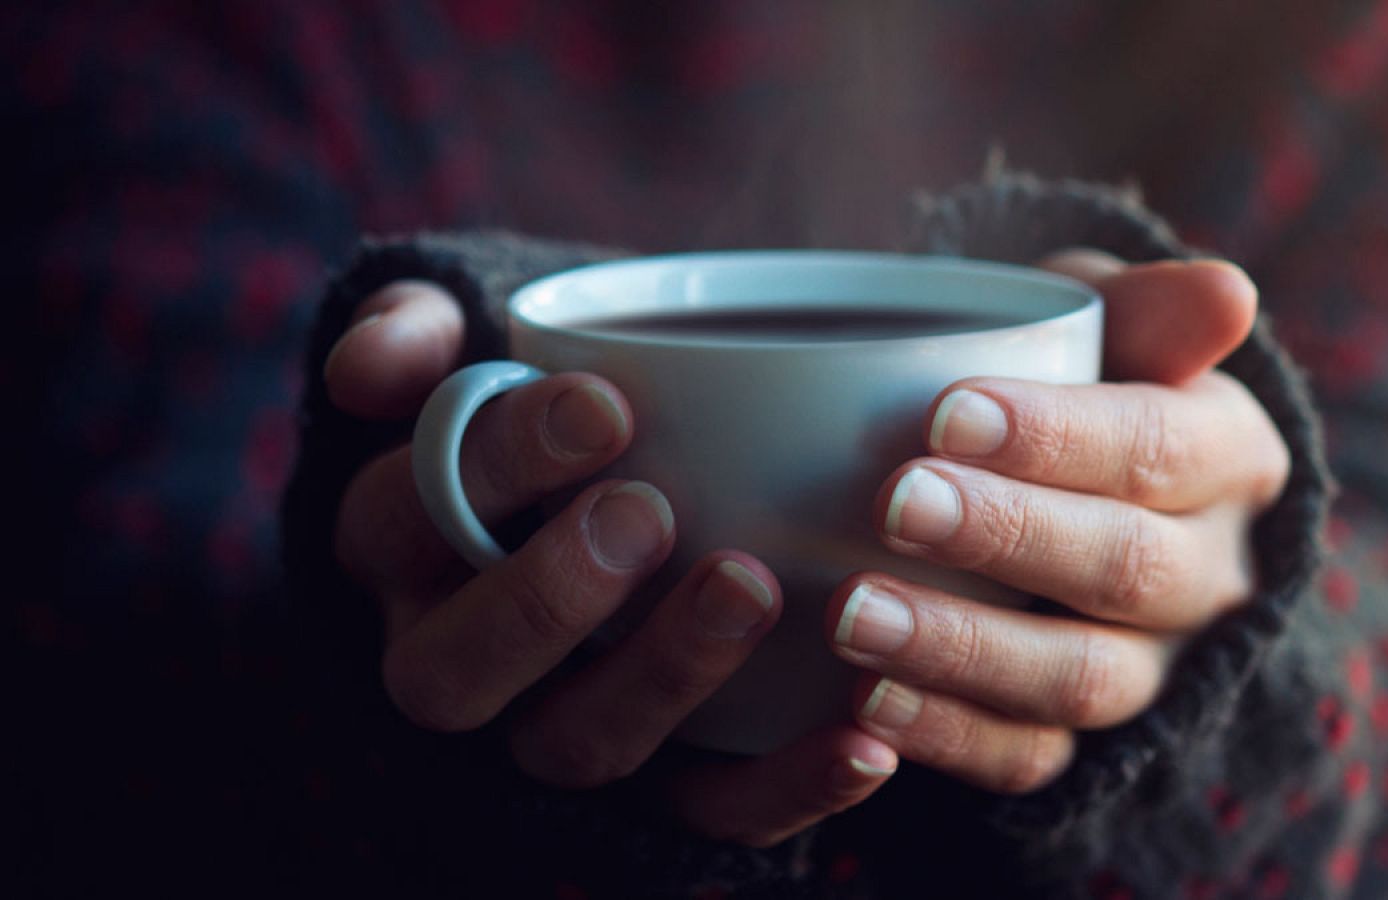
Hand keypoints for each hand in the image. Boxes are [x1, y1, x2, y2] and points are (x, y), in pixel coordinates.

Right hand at [324, 280, 897, 846]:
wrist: (603, 477)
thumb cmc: (542, 405)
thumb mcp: (468, 345)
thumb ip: (419, 332)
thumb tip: (368, 369)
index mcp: (401, 544)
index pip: (407, 516)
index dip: (496, 465)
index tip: (607, 403)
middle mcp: (455, 651)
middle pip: (456, 670)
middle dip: (548, 598)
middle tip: (649, 512)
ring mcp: (551, 725)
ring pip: (577, 744)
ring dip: (665, 678)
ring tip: (752, 586)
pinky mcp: (655, 782)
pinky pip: (704, 813)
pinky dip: (783, 790)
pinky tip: (863, 744)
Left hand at [827, 251, 1289, 793]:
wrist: (1067, 486)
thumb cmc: (1074, 378)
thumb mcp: (1106, 321)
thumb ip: (1148, 307)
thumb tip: (1228, 294)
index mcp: (1227, 456)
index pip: (1158, 448)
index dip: (1059, 437)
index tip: (945, 410)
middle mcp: (1212, 574)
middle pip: (1124, 568)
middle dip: (1005, 536)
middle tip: (896, 504)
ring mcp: (1157, 669)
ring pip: (1081, 678)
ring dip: (964, 648)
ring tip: (853, 615)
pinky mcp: (1091, 741)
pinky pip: (1033, 758)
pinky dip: (950, 736)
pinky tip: (866, 704)